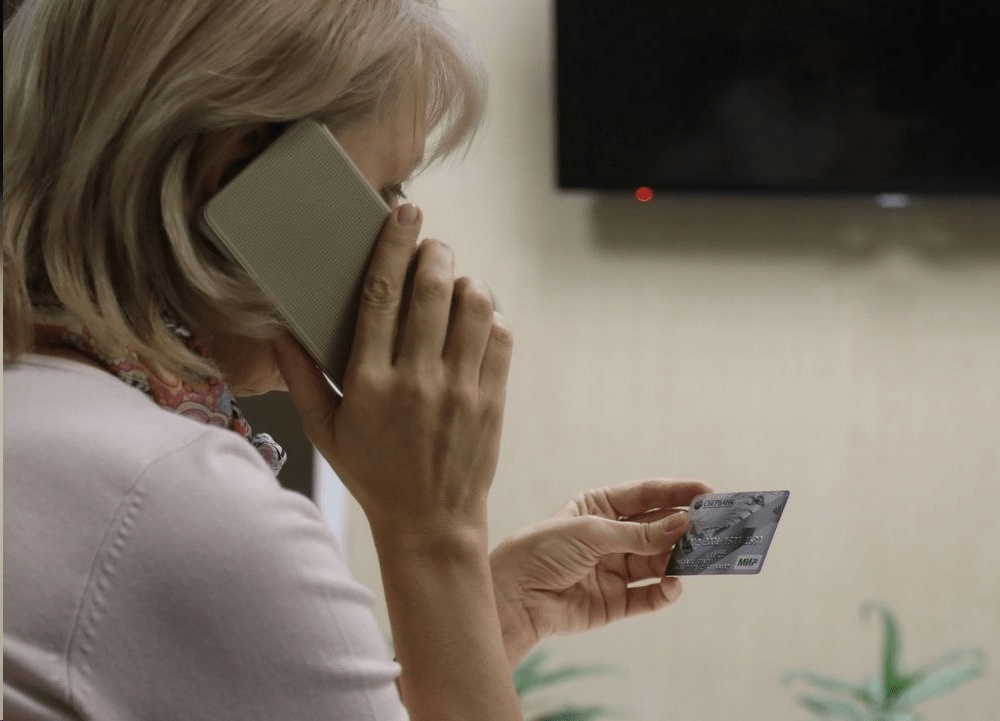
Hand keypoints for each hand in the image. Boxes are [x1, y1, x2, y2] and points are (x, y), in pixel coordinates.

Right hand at [276, 204, 512, 537]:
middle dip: (435, 252)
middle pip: (432, 290)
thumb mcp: (325, 432)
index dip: (392, 246)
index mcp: (370, 383)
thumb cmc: (373, 475)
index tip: (402, 212)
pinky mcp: (492, 400)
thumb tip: (277, 331)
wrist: (430, 523)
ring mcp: (460, 391)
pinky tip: (475, 323)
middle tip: (432, 245)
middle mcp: (417, 382)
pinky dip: (490, 319)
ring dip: (465, 283)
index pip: (380, 296)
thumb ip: (301, 379)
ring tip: (454, 286)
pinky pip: (500, 338)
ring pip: (474, 307)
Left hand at [490, 478, 710, 666]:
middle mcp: (609, 537)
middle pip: (656, 528)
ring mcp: (613, 569)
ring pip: (657, 561)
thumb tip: (683, 525)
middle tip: (715, 528)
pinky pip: (648, 595)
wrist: (514, 598)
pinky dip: (665, 591)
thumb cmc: (543, 552)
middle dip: (684, 527)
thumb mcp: (592, 532)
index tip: (708, 492)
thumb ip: (639, 534)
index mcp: (597, 507)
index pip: (644, 495)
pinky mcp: (614, 602)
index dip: (676, 492)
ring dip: (679, 559)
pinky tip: (674, 584)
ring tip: (701, 557)